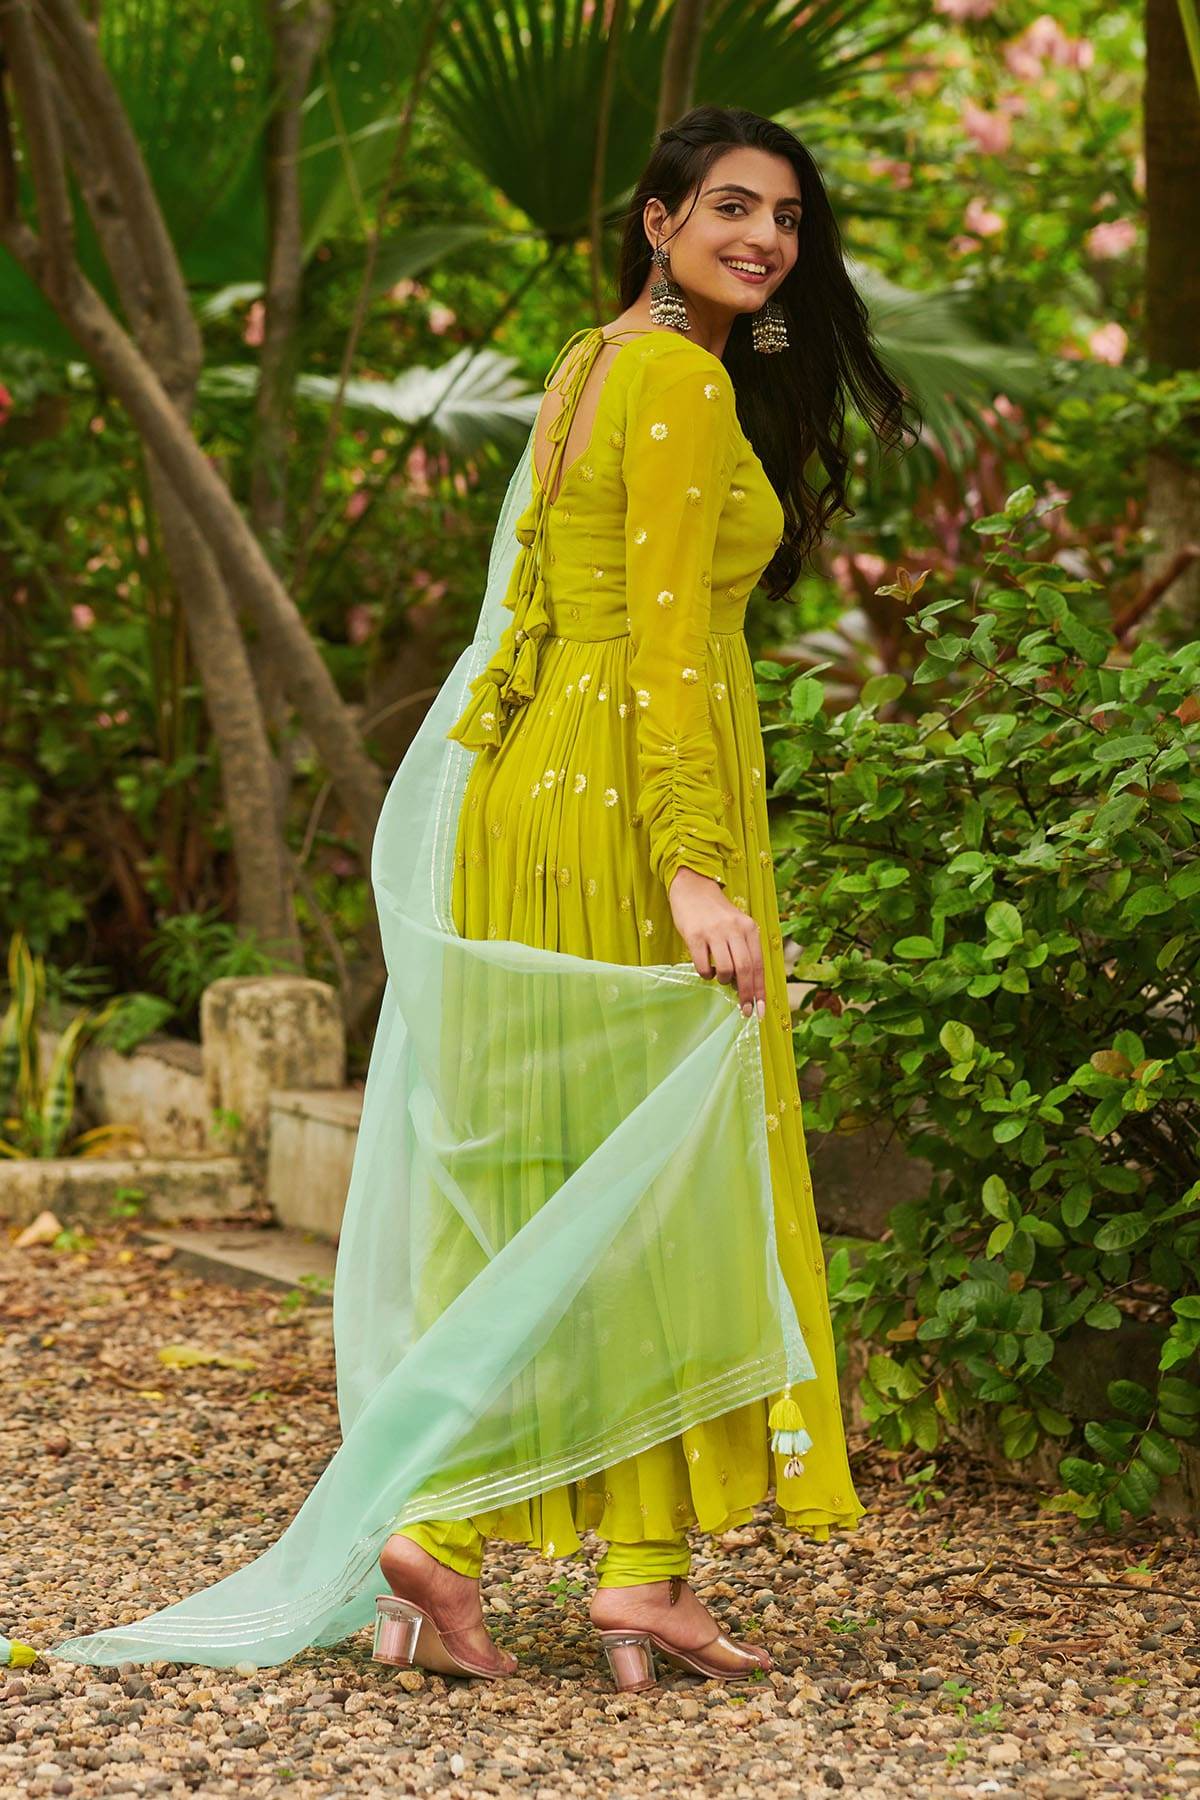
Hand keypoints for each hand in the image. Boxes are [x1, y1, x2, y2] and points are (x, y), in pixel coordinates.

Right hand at [667, 866, 764, 1017]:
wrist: (693, 888)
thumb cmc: (717, 914)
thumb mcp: (737, 927)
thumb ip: (744, 951)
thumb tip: (745, 985)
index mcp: (749, 929)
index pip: (759, 965)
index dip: (760, 990)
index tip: (760, 1010)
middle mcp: (735, 930)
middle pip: (745, 969)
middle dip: (746, 994)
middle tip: (744, 1010)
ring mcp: (714, 932)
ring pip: (726, 969)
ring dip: (723, 981)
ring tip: (719, 977)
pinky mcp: (694, 935)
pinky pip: (702, 965)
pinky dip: (705, 974)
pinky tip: (706, 969)